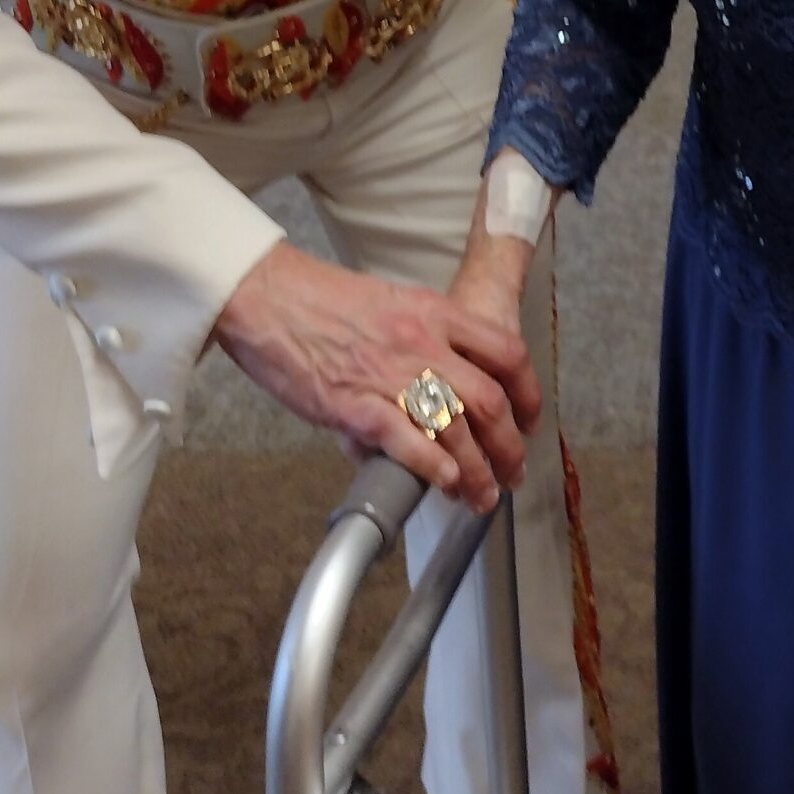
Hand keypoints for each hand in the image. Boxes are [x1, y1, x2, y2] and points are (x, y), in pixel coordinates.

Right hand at [214, 243, 539, 511]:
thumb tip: (426, 396)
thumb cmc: (317, 301)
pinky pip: (407, 440)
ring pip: (455, 428)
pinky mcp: (353, 405)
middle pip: (490, 401)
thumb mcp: (388, 305)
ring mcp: (389, 375)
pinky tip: (445, 483)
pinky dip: (433, 466)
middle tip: (512, 472)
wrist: (265, 296)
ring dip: (477, 471)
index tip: (529, 420)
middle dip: (509, 447)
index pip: (506, 353)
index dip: (528, 394)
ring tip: (481, 496)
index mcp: (433, 313)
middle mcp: (421, 343)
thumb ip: (417, 345)